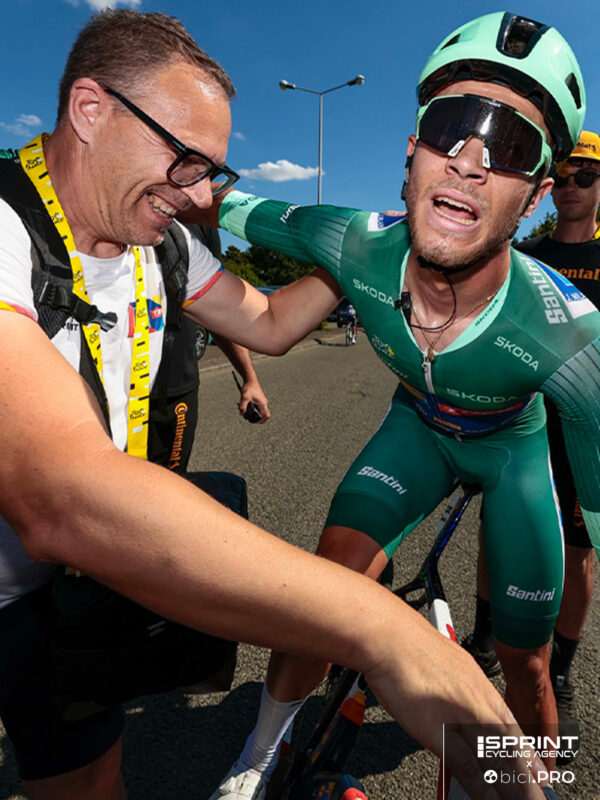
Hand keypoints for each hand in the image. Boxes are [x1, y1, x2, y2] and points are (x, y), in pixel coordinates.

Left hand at [238, 378, 270, 423]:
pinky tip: (242, 404)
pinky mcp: (258, 400)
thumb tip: (241, 414)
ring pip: (257, 411)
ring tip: (241, 408)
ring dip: (250, 412)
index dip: (262, 421)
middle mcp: (263, 403)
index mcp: (262, 404)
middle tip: (245, 415)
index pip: (266, 416)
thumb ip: (242, 406)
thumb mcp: (244, 397)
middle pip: (261, 415)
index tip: (255, 421)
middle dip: (252, 417)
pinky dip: (249, 407)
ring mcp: (261, 402)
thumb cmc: (249, 387)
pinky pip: (255, 406)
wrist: (250, 379)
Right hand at [363, 604, 546, 799]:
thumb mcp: (443, 662)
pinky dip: (482, 789)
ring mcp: (461, 716)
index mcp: (477, 682)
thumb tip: (452, 701)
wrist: (389, 636)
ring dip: (514, 788)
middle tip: (541, 795)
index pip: (509, 723)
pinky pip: (467, 767)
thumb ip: (454, 686)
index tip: (538, 770)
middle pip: (510, 745)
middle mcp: (476, 700)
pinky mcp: (440, 730)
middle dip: (527, 776)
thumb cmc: (406, 644)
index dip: (525, 751)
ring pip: (496, 758)